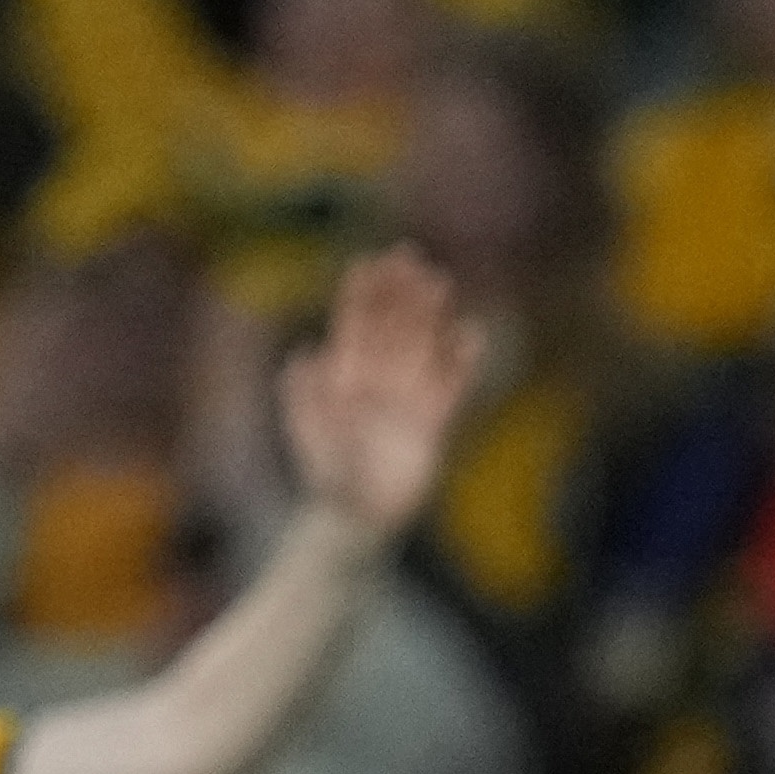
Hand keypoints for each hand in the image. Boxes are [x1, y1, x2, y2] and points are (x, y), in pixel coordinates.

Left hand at [277, 244, 485, 539]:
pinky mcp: (434, 421)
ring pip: (421, 345)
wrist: (353, 516)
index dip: (362, 294)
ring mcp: (407, 397)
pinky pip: (451, 385)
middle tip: (409, 257)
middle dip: (399, 292)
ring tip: (438, 283)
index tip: (368, 262)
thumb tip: (305, 355)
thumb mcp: (308, 433)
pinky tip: (469, 335)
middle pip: (392, 326)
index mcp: (344, 376)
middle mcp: (378, 380)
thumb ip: (305, 395)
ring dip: (428, 315)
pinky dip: (461, 362)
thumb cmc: (325, 474)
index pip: (355, 325)